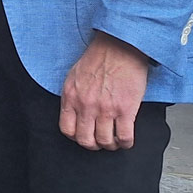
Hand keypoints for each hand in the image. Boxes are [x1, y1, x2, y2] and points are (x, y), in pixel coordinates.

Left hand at [59, 32, 149, 150]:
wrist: (119, 46)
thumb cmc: (99, 58)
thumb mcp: (75, 76)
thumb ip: (73, 96)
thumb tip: (75, 113)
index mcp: (71, 96)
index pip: (67, 129)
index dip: (76, 137)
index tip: (84, 136)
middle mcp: (86, 105)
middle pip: (85, 140)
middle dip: (94, 145)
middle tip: (101, 141)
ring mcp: (105, 109)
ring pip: (105, 142)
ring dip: (111, 145)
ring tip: (115, 140)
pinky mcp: (125, 109)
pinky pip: (124, 137)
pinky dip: (125, 143)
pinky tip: (126, 139)